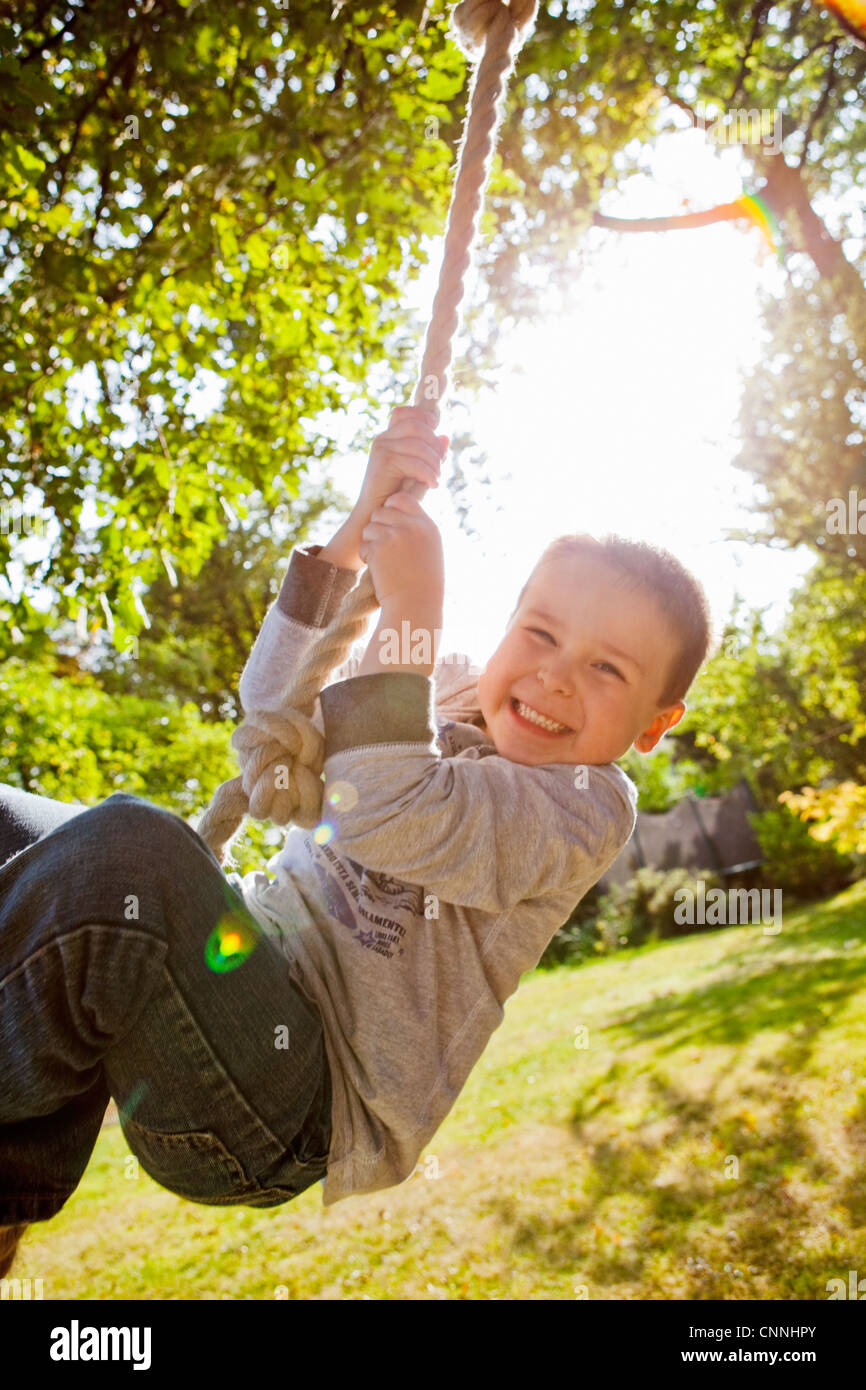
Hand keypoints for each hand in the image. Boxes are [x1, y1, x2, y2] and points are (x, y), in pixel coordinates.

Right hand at [351, 405, 448, 532]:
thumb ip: (431, 455)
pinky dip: (428, 474)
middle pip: (417, 425)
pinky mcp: (383, 462)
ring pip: (418, 444)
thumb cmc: (397, 496)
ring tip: (437, 479)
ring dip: (434, 463)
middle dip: (435, 445)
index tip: (438, 435)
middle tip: (441, 465)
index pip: (406, 412)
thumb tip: (446, 436)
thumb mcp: (418, 473)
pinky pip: (414, 461)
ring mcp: (382, 448)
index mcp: (390, 438)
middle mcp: (384, 439)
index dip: (425, 417)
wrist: (374, 516)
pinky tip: (432, 485)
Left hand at [358, 491, 443, 608]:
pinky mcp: (378, 549)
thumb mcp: (430, 549)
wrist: (416, 605)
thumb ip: (417, 528)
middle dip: (378, 527)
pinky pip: (363, 546)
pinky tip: (380, 571)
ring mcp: (394, 536)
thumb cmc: (423, 582)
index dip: (391, 508)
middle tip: (385, 548)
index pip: (402, 499)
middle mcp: (412, 526)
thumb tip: (397, 510)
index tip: (391, 525)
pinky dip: (367, 558)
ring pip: (369, 528)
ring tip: (385, 562)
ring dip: (371, 543)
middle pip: (381, 511)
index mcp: (427, 525)